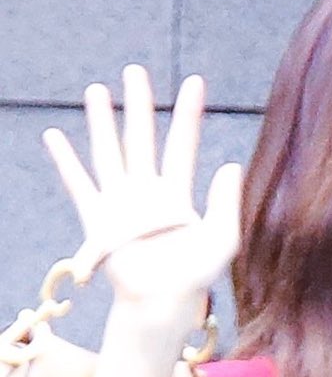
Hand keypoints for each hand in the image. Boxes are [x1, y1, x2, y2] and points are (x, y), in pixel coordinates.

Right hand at [42, 67, 240, 334]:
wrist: (161, 305)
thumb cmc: (195, 280)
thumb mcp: (223, 241)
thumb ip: (228, 204)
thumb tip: (231, 165)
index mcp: (178, 197)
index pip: (183, 145)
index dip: (189, 115)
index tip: (195, 82)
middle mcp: (147, 194)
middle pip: (141, 139)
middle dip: (139, 106)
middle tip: (136, 71)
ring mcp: (121, 205)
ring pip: (109, 152)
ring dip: (101, 122)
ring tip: (96, 90)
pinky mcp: (98, 221)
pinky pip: (79, 184)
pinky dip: (66, 161)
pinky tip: (55, 137)